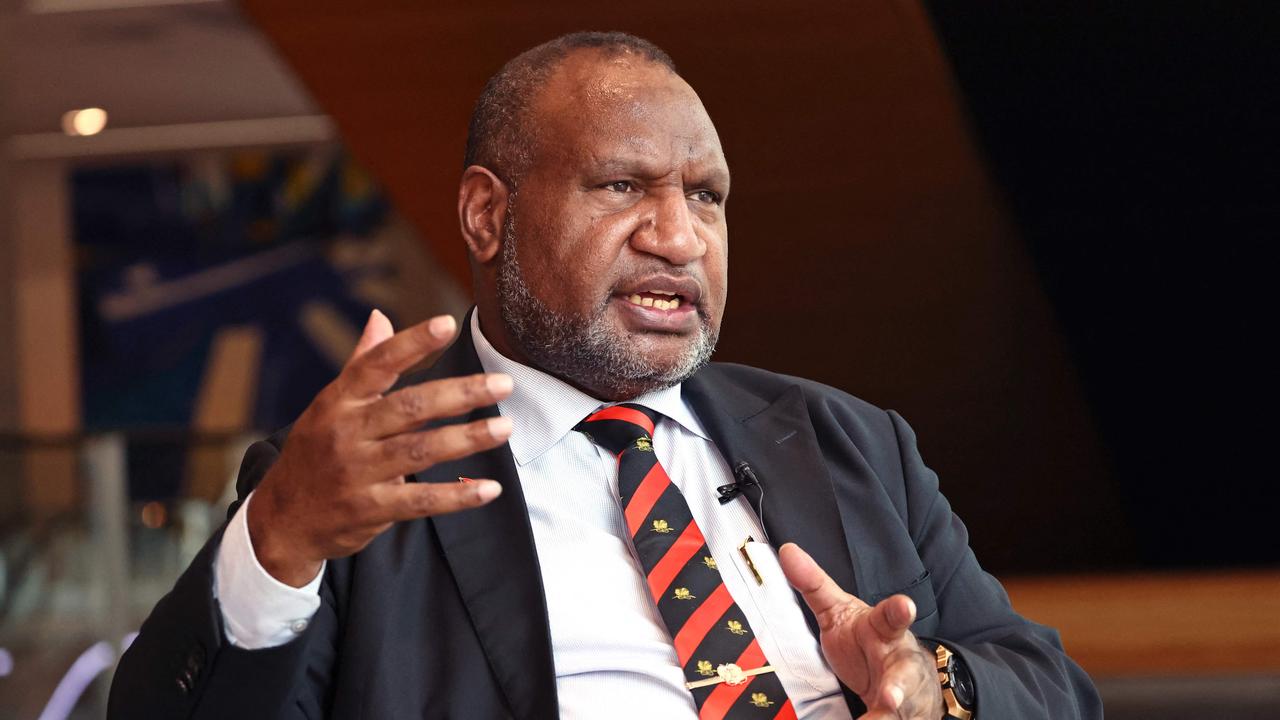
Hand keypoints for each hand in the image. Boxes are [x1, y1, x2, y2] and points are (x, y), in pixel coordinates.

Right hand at [247, 310, 512, 585]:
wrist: (283, 520)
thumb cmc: (316, 452)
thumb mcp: (329, 406)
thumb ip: (361, 363)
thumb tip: (381, 317)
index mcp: (338, 401)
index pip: (377, 364)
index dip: (412, 343)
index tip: (448, 323)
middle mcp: (346, 432)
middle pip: (411, 407)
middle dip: (461, 394)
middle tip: (504, 384)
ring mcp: (357, 472)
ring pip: (420, 450)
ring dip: (467, 439)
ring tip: (505, 427)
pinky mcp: (371, 509)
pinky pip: (421, 501)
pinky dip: (458, 495)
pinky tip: (490, 488)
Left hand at [779, 543, 942, 719]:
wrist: (901, 680)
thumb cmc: (866, 641)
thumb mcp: (839, 611)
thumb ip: (815, 584)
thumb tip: (787, 551)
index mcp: (884, 628)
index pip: (893, 616)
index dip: (899, 611)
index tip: (904, 607)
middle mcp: (898, 659)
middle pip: (904, 671)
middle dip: (898, 684)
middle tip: (890, 695)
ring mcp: (902, 690)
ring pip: (901, 703)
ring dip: (891, 709)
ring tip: (884, 710)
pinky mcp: (899, 713)